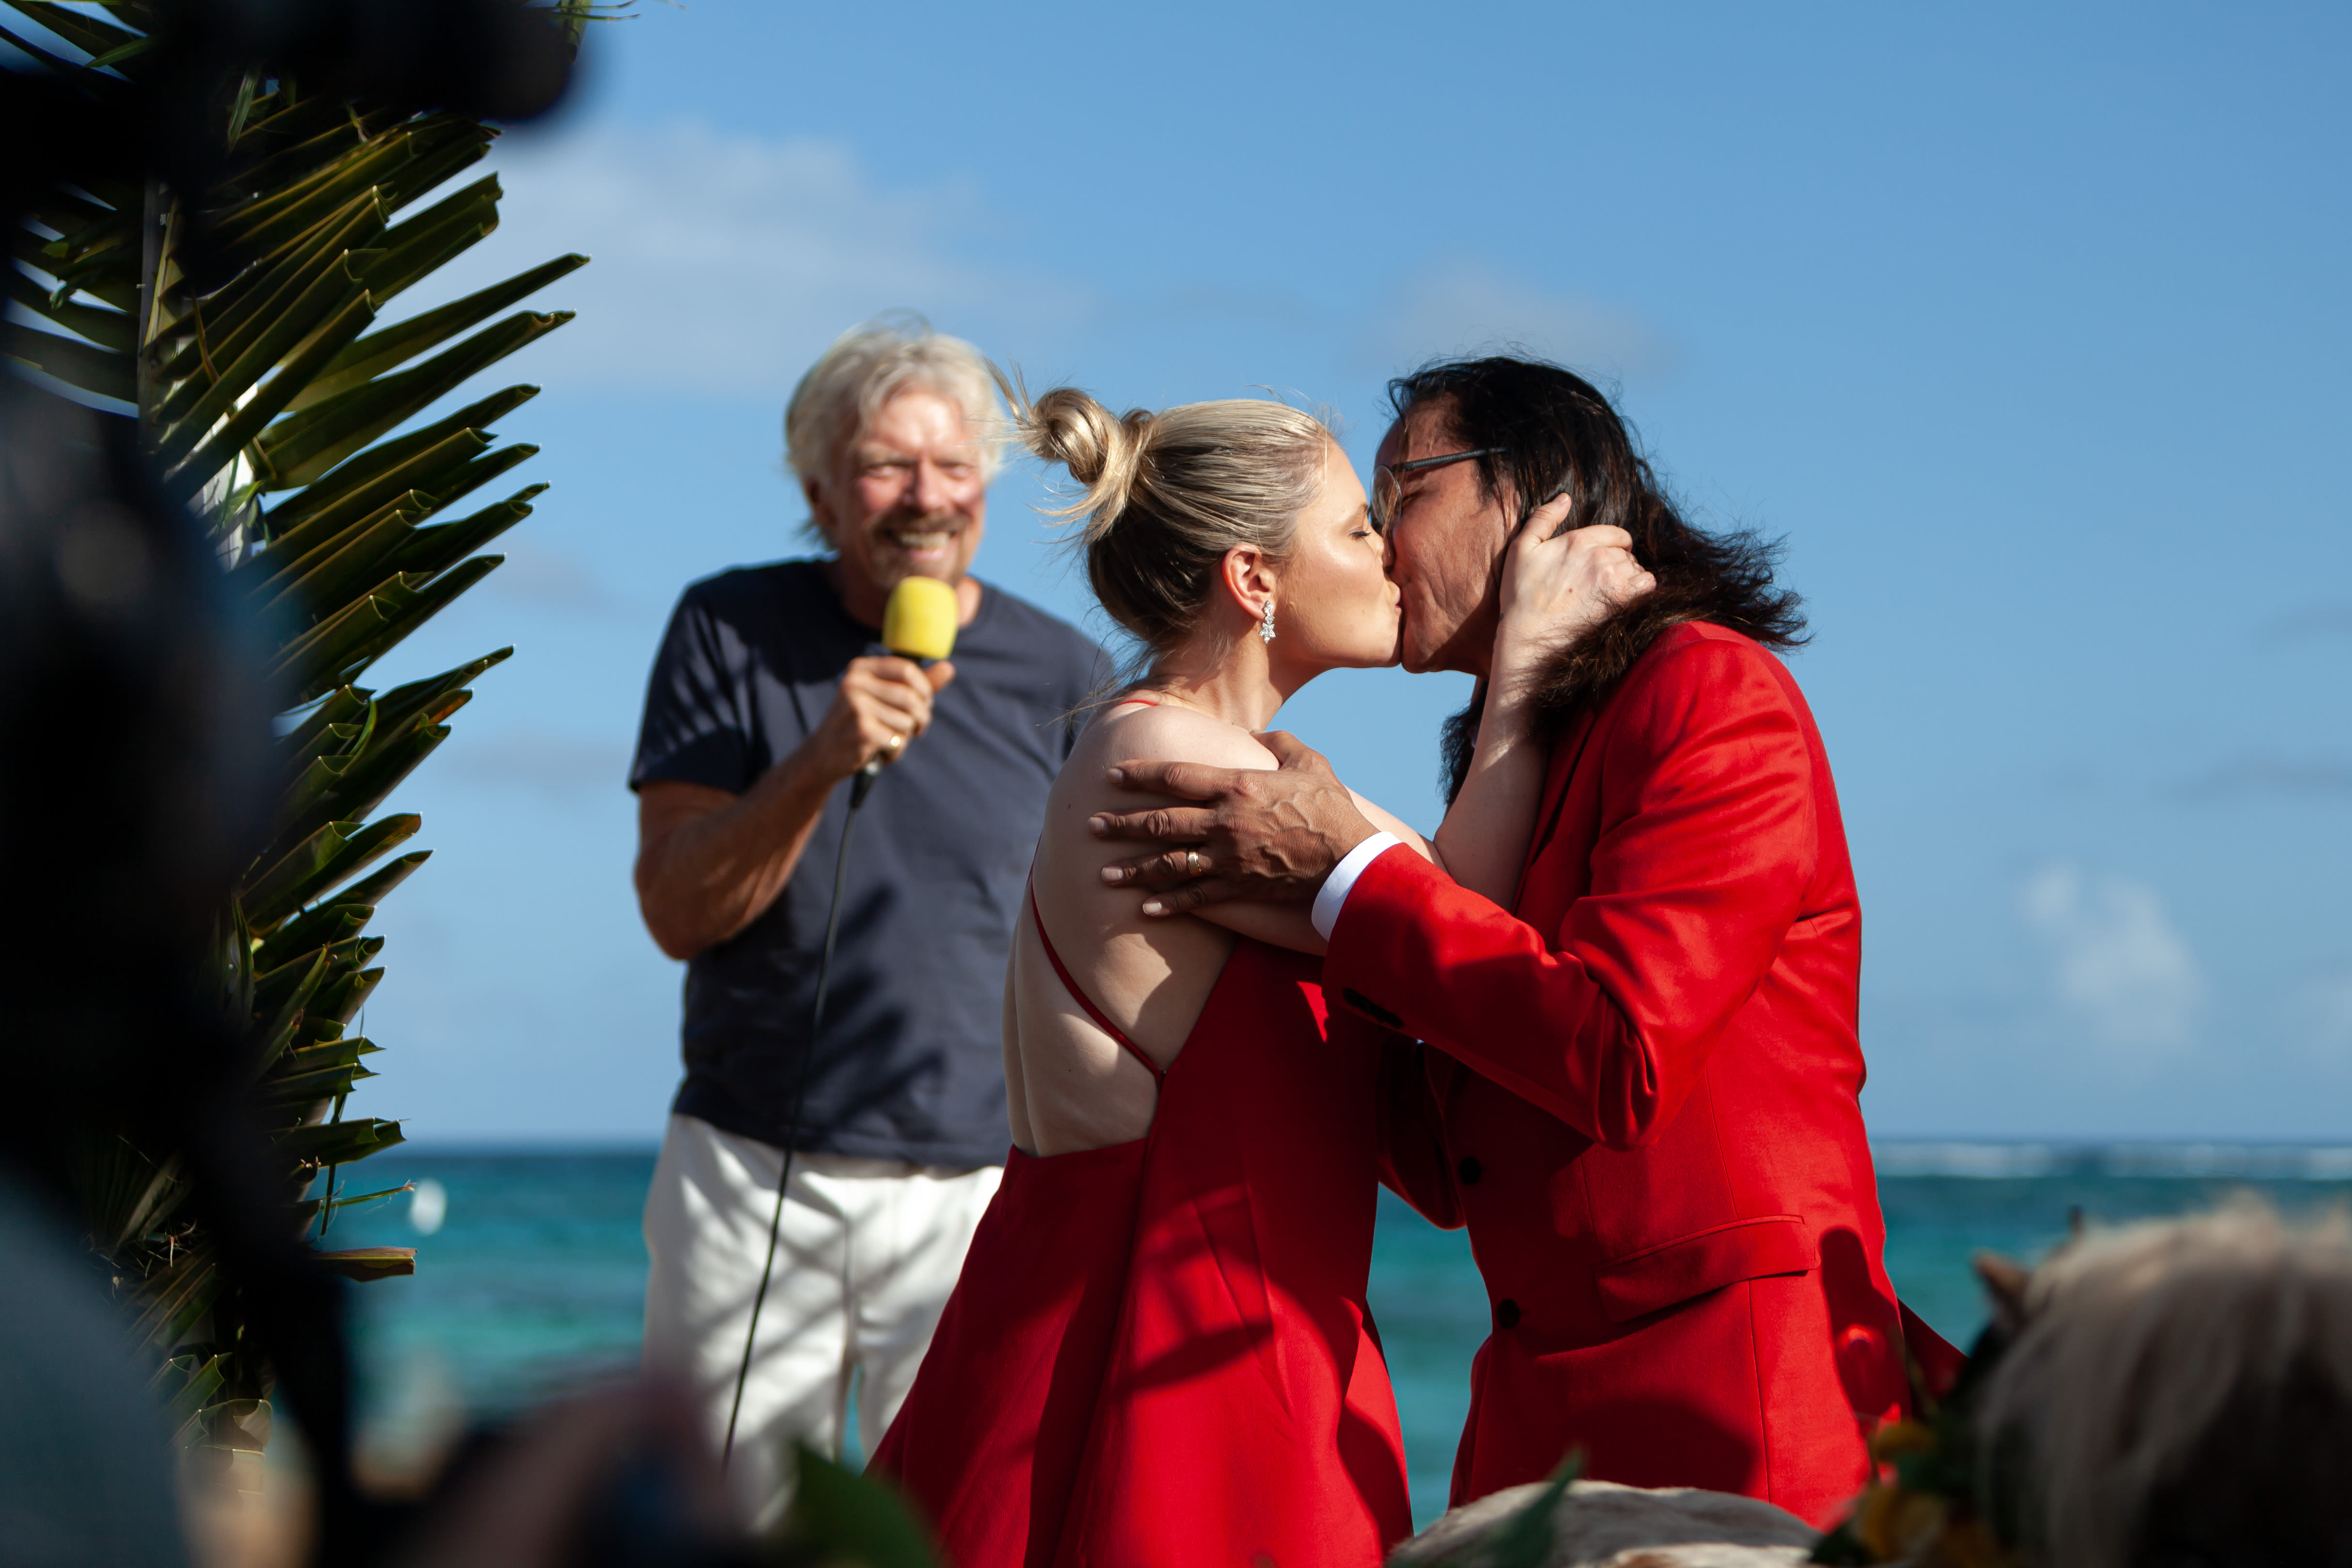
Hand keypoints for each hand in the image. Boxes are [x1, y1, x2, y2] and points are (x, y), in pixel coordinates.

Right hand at [809, 656, 954, 779]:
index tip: (924, 705)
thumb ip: (917, 684)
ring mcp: (856, 706)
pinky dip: (895, 752)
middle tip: (916, 729)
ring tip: (887, 741)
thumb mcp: (884, 698)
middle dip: (921, 717)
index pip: (907, 669)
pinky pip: (897, 741)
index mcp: (860, 668)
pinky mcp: (861, 730)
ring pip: (907, 721)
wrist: (822, 755)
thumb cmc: (860, 724)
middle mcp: (855, 683)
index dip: (925, 690)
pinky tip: (879, 753)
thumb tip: (949, 668)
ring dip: (905, 738)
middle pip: (911, 697)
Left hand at [1087, 731, 1375, 915]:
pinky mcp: (1238, 887)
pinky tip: (1145, 907)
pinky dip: (1168, 903)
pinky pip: (1195, 896)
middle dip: (1122, 824)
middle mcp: (1224, 822)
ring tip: (1103, 873)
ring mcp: (1228, 858)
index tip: (1112, 775)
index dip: (1140, 774)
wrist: (1351, 862)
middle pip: (1160, 821)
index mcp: (1237, 786)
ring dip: (1133, 869)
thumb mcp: (1309, 763)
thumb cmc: (1333, 808)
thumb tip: (1256, 735)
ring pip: (1168, 863)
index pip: (1175, 776)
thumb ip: (1278, 744)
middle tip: (1091, 826)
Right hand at [1495, 496, 1654, 688]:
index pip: (1615, 533)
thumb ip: (1543, 518)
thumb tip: (1564, 498)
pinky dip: (1641, 588)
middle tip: (1601, 578)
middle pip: (1626, 552)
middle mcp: (1600, 556)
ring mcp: (1613, 579)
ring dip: (1628, 576)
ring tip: (1610, 590)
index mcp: (1578, 540)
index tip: (1603, 557)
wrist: (1529, 638)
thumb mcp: (1522, 549)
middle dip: (1618, 561)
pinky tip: (1625, 597)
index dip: (1612, 544)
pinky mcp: (1622, 601)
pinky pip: (1647, 584)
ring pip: (1636, 567)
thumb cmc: (1521, 596)